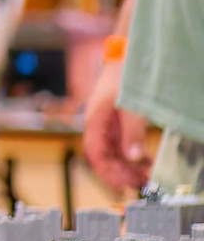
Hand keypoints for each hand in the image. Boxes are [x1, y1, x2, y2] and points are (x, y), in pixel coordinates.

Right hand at [84, 59, 155, 193]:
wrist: (126, 54)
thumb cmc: (123, 75)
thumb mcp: (129, 106)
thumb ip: (132, 132)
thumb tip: (134, 156)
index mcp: (94, 121)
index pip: (96, 154)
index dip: (106, 173)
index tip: (120, 186)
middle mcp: (99, 125)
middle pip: (106, 156)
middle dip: (121, 172)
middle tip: (139, 183)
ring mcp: (109, 124)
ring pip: (116, 152)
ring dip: (129, 165)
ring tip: (145, 175)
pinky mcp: (119, 121)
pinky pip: (124, 143)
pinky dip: (134, 154)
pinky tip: (146, 160)